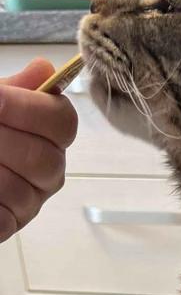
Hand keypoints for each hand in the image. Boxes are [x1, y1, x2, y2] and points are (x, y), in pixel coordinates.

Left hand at [0, 59, 77, 242]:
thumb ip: (11, 89)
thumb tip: (44, 70)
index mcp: (45, 132)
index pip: (62, 122)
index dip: (30, 110)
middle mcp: (46, 168)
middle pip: (46, 158)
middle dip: (3, 140)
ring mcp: (29, 200)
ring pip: (19, 189)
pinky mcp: (8, 224)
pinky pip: (3, 218)